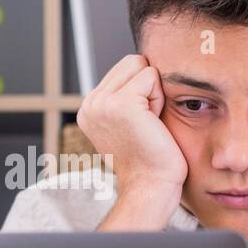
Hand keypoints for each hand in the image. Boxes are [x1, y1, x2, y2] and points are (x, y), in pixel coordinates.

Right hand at [77, 54, 187, 229]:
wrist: (151, 186)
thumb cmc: (150, 158)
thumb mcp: (127, 122)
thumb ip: (124, 95)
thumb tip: (142, 65)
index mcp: (89, 107)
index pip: (124, 68)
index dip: (142, 91)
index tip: (140, 123)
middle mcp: (89, 103)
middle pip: (132, 62)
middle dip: (147, 87)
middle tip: (146, 123)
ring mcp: (102, 103)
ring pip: (141, 66)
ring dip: (153, 93)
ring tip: (148, 123)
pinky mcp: (121, 103)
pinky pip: (151, 76)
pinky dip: (159, 99)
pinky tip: (152, 124)